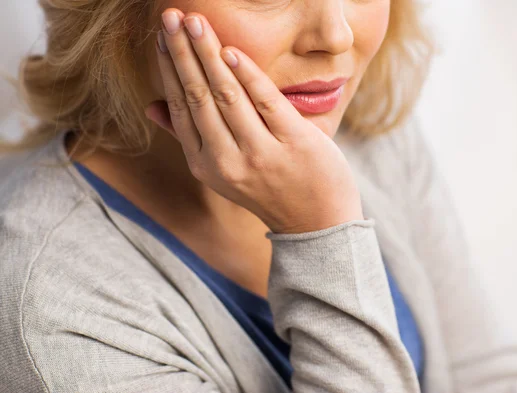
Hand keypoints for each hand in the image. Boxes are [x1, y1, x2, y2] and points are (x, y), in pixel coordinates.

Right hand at [146, 9, 363, 233]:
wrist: (316, 223)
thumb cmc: (269, 188)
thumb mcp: (224, 171)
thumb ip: (191, 137)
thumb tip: (150, 106)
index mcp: (206, 165)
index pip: (181, 108)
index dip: (170, 69)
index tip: (163, 36)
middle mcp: (227, 161)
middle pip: (198, 96)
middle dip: (183, 52)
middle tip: (171, 16)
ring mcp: (261, 154)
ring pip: (226, 95)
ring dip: (207, 54)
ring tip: (195, 21)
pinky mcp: (294, 143)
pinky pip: (265, 102)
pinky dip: (247, 73)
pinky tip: (230, 50)